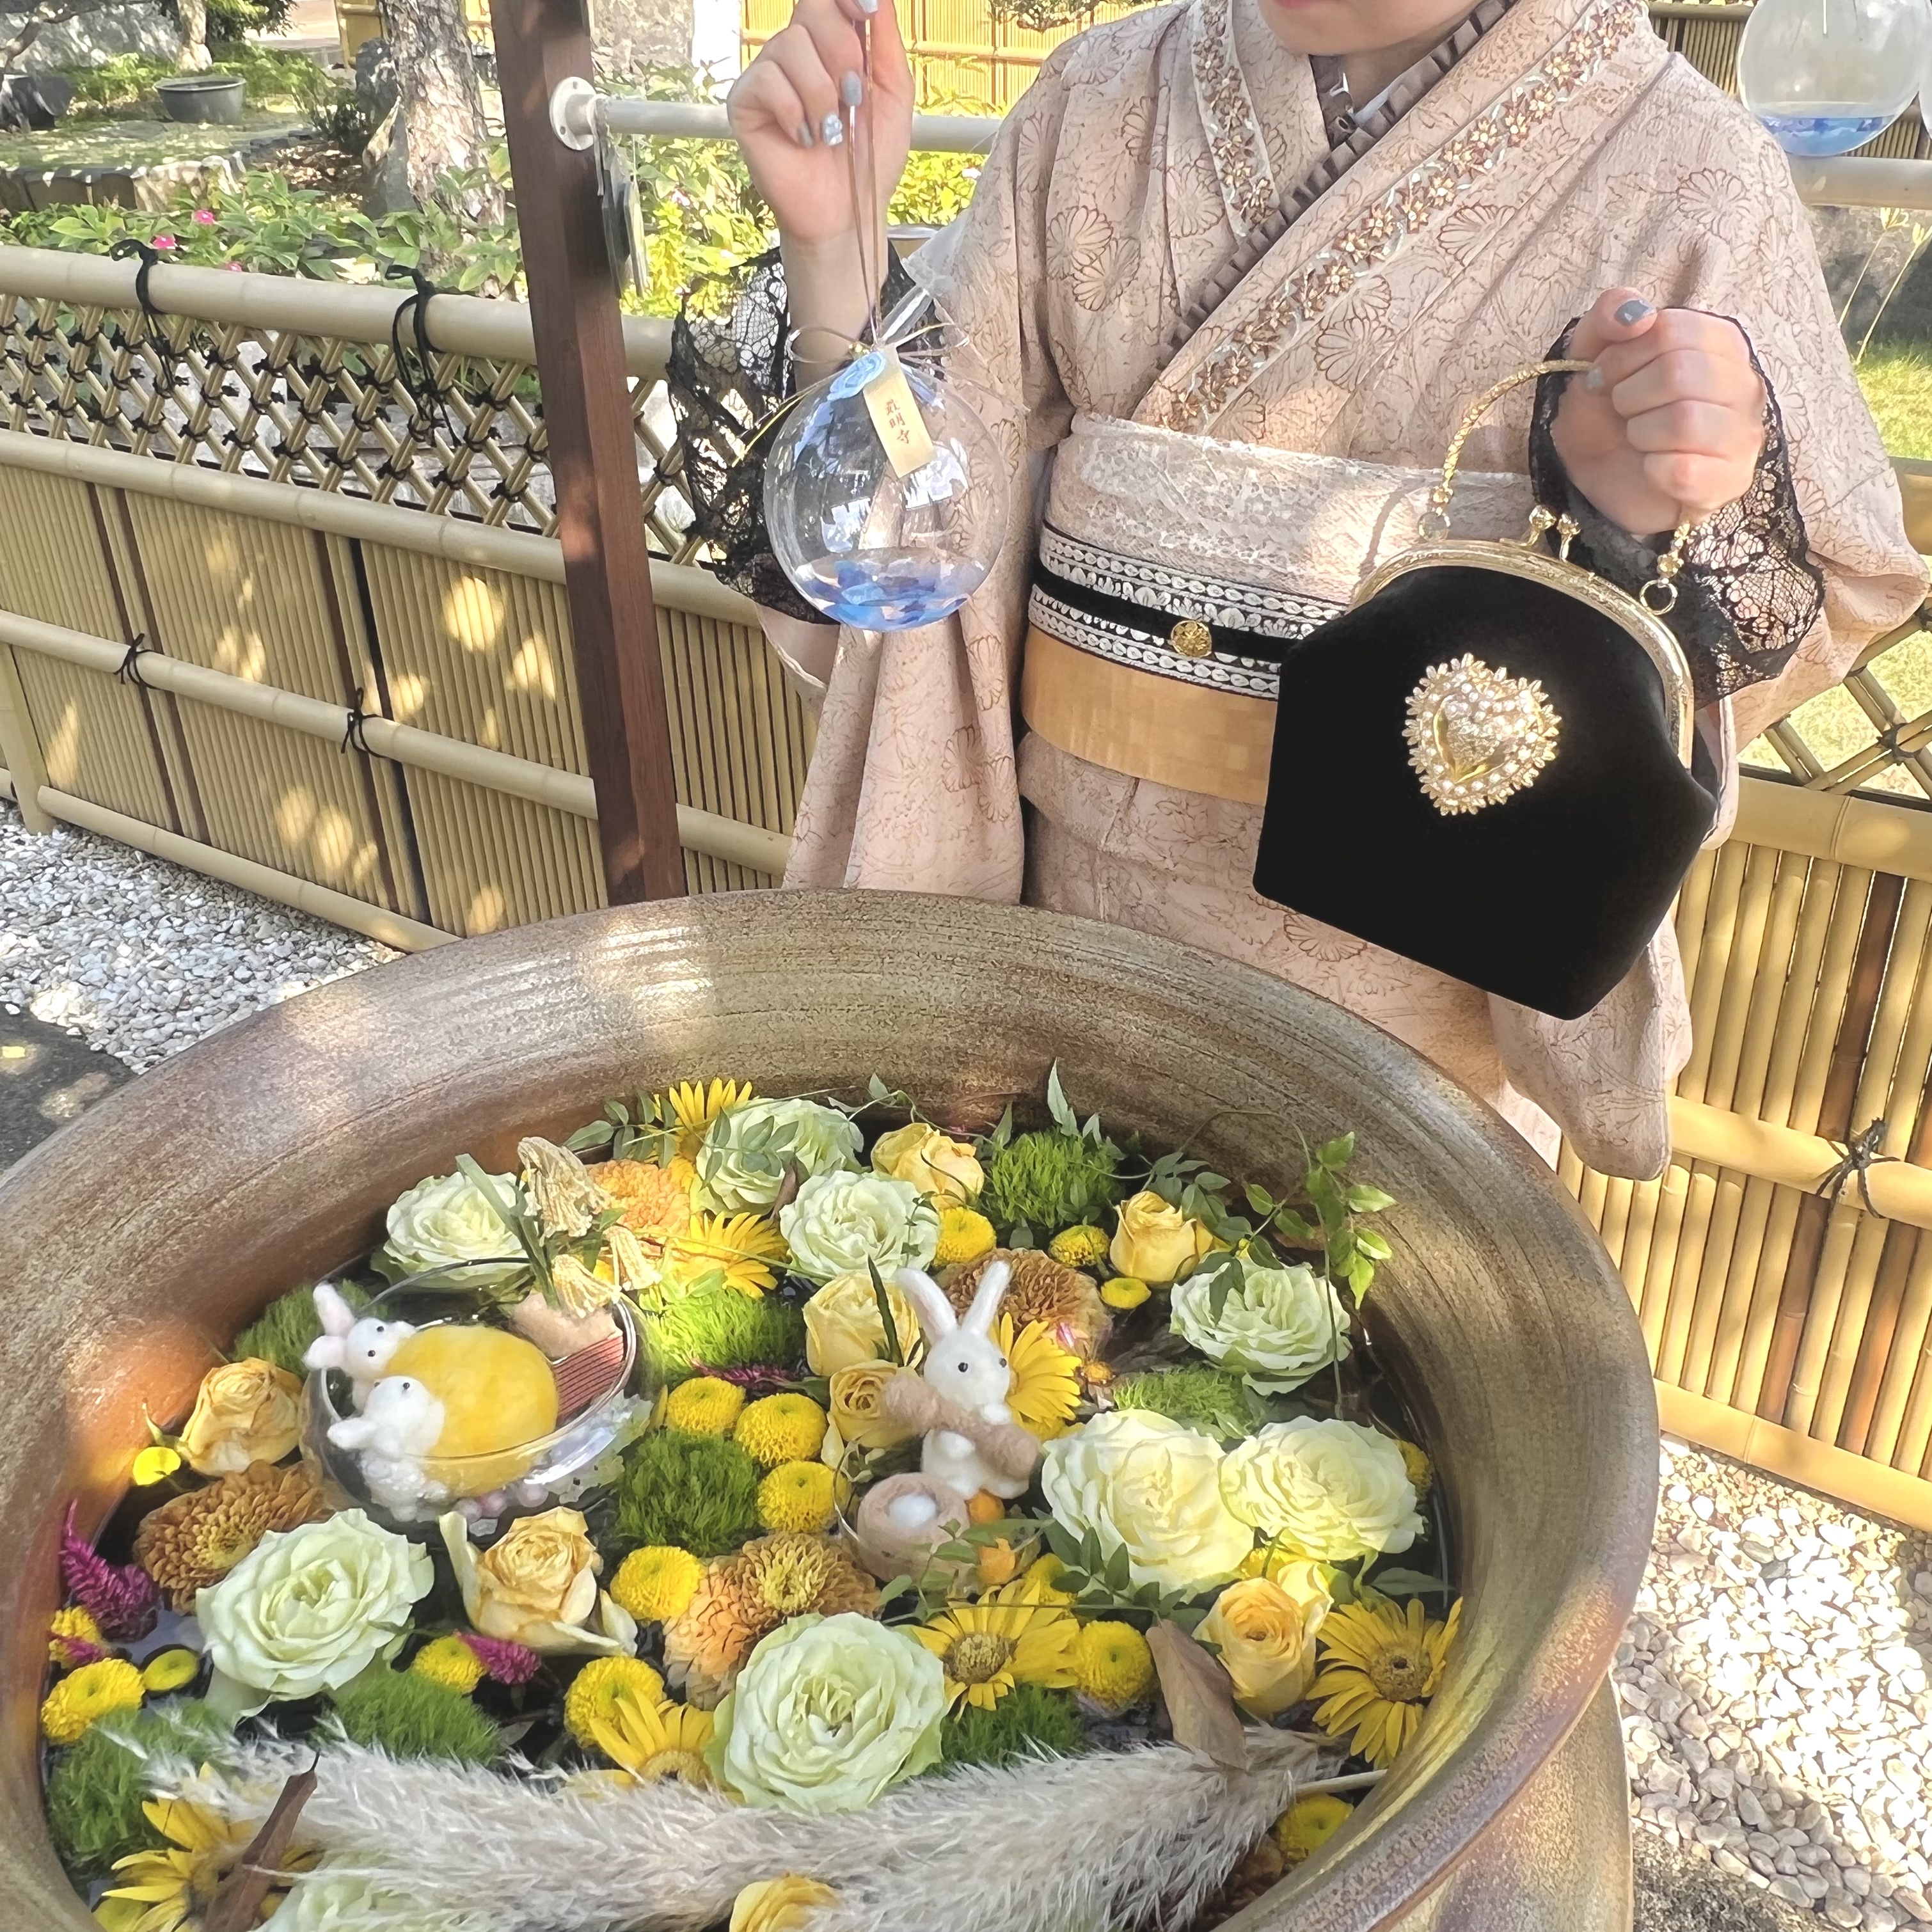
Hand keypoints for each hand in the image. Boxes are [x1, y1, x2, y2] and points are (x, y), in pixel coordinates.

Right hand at [725, 0, 912, 250]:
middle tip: (852, 98)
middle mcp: (796, 52)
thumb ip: (886, 41)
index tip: (865, 10)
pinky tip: (804, 139)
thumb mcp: (893, 95)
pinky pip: (768, 81)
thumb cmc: (868, 159)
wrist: (847, 212)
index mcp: (830, 44)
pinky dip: (795, 113)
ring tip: (830, 132)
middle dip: (841, 51)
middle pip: (811, 8)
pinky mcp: (746, 102)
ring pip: (791, 45)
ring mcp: (768, 75)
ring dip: (821, 94)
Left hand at [1550, 288, 1765, 535]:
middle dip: (1628, 395)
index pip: (1671, 329)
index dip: (1623, 356)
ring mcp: (1743, 435)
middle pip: (1679, 372)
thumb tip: (1638, 314)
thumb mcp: (1590, 356)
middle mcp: (1743, 384)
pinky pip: (1686, 471)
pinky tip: (1651, 470)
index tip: (1605, 376)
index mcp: (1719, 343)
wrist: (1600, 480)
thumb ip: (1609, 315)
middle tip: (1622, 412)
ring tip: (1639, 439)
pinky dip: (1653, 470)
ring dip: (1641, 433)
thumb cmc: (1606, 413)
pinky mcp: (1731, 482)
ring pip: (1685, 421)